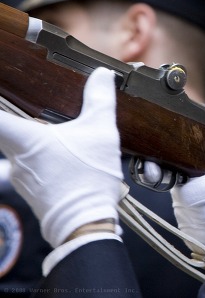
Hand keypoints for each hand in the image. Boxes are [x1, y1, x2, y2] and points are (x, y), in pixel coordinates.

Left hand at [0, 67, 122, 246]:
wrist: (85, 222)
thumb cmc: (88, 177)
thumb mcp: (102, 131)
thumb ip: (100, 99)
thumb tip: (102, 75)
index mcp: (25, 139)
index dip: (0, 107)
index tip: (5, 88)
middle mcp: (15, 157)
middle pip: (9, 131)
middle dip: (25, 121)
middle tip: (44, 112)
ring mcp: (20, 176)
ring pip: (22, 150)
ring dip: (39, 144)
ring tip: (66, 142)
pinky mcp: (31, 190)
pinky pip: (32, 167)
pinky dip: (46, 161)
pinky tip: (69, 162)